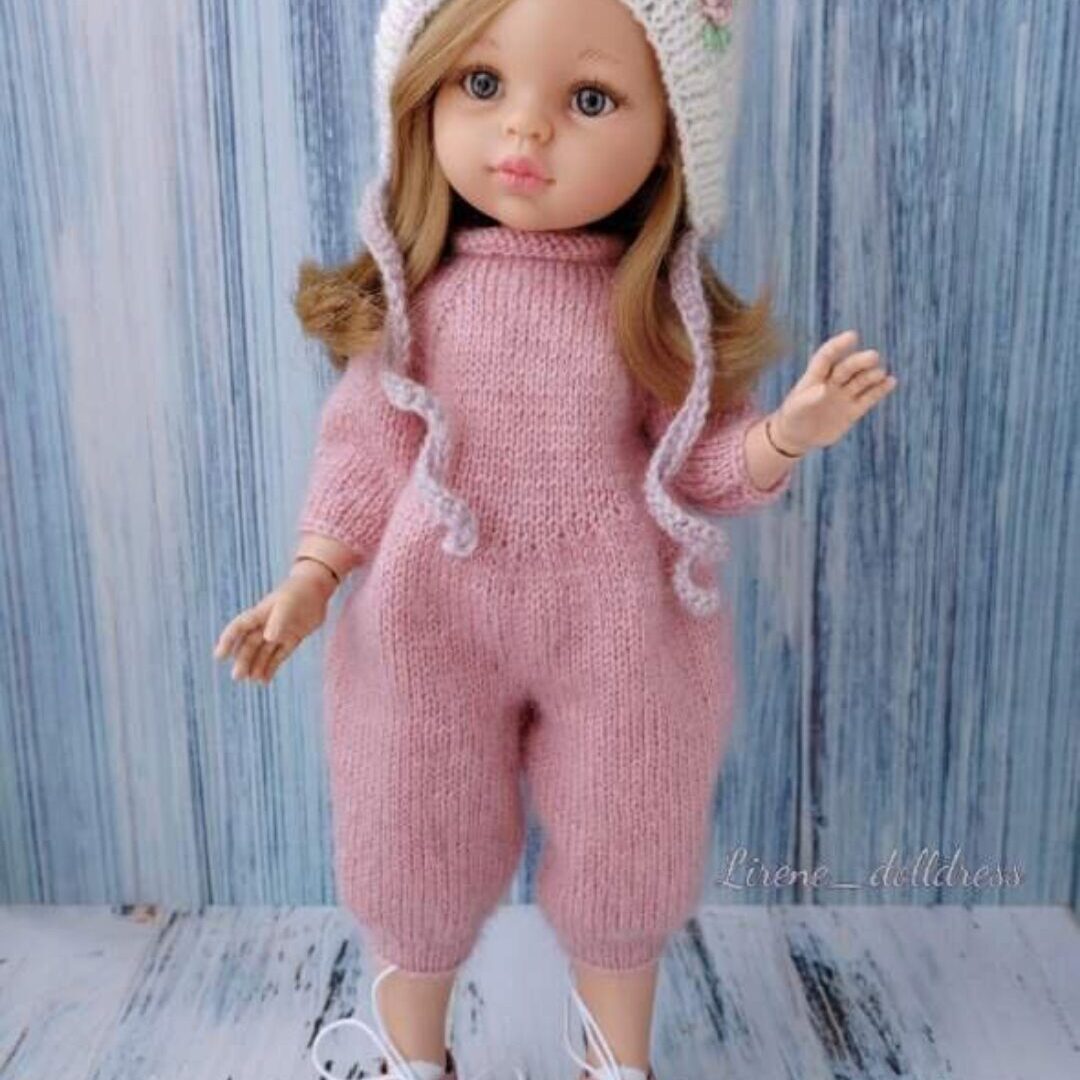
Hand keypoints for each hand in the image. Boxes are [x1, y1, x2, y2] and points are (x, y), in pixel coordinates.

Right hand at [213, 561, 336, 683]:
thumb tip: (269, 638)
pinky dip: (271, 667)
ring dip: (256, 666)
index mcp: (260, 613)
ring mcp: (279, 632)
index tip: (219, 656)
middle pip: (250, 644)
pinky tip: (264, 681)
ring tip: (251, 680)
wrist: (316, 588)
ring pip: (263, 652)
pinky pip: (279, 655)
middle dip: (243, 660)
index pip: (239, 627)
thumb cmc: (298, 593)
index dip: (228, 641)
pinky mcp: (292, 638)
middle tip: (237, 677)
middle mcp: (266, 624)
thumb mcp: (288, 605)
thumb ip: (278, 621)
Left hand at [771, 329, 897, 454]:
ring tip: (880, 373)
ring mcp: (843, 395)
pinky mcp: (853, 410)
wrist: (797, 436)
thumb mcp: (796, 409)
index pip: (826, 357)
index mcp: (814, 377)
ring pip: (860, 381)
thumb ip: (808, 398)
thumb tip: (823, 389)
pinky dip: (880, 390)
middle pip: (847, 368)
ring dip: (871, 375)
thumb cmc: (793, 417)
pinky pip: (869, 398)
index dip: (838, 346)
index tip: (852, 336)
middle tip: (873, 356)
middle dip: (859, 362)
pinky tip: (891, 382)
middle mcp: (832, 382)